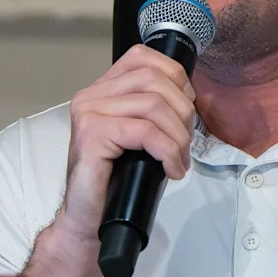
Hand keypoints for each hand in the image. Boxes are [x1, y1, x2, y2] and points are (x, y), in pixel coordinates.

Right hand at [60, 44, 196, 242]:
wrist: (88, 218)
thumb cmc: (116, 180)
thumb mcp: (139, 136)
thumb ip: (152, 109)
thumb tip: (189, 97)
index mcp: (101, 90)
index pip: (142, 57)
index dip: (174, 75)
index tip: (186, 106)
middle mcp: (90, 96)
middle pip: (153, 79)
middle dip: (183, 111)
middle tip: (185, 143)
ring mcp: (88, 113)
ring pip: (153, 104)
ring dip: (178, 135)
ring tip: (178, 159)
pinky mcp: (92, 135)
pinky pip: (145, 131)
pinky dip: (168, 151)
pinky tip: (172, 169)